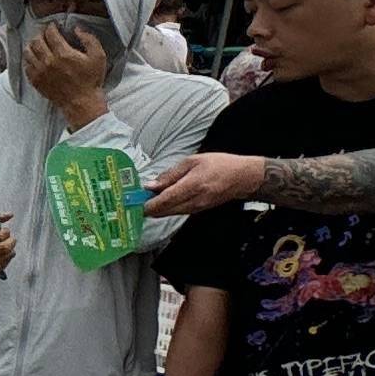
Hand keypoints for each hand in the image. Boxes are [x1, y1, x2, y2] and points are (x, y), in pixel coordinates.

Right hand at [0, 224, 14, 279]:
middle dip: (11, 242)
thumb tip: (10, 214)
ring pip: (3, 258)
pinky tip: (6, 255)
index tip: (6, 231)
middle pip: (2, 248)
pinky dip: (7, 260)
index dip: (5, 233)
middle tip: (11, 239)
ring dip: (11, 251)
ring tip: (10, 246)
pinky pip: (1, 268)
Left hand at [20, 25, 109, 129]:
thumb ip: (89, 39)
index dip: (50, 27)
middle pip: (36, 41)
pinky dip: (29, 60)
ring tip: (38, 44)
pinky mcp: (36, 82)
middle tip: (45, 34)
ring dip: (32, 45)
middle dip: (40, 34)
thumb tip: (77, 29)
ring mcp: (40, 72)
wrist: (81, 102)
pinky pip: (26, 66)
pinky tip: (36, 59)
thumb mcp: (98, 56)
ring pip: (28, 52)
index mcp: (63, 54)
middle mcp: (48, 62)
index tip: (53, 26)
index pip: (50, 34)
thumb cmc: (91, 80)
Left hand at [141, 151, 266, 217]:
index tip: (132, 201)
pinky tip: (161, 199)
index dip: (145, 204)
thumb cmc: (219, 165)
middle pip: (162, 212)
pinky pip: (177, 211)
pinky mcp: (197, 211)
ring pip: (168, 213)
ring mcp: (195, 209)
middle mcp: (192, 202)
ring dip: (156, 208)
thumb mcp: (193, 161)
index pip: (162, 202)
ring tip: (146, 197)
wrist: (243, 178)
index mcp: (191, 187)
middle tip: (135, 199)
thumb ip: (171, 175)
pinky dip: (166, 207)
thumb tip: (151, 185)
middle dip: (147, 207)